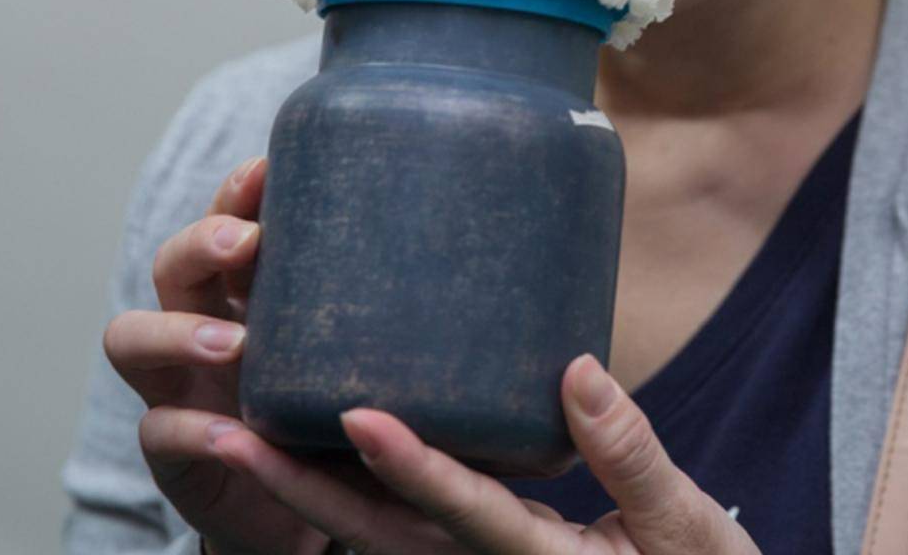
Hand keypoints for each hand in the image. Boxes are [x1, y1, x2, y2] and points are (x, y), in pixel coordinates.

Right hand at [102, 156, 404, 554]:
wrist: (311, 506)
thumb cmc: (351, 410)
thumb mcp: (384, 351)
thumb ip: (427, 310)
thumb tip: (533, 263)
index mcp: (255, 288)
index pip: (231, 219)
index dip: (238, 191)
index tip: (269, 166)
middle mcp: (204, 323)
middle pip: (175, 262)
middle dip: (203, 241)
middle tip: (249, 242)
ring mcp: (180, 385)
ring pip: (133, 335)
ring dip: (177, 331)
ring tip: (234, 344)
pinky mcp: (177, 452)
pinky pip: (160, 431)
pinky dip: (191, 429)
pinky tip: (228, 433)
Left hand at [206, 351, 761, 553]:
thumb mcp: (685, 527)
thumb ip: (631, 452)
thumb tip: (575, 371)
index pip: (461, 513)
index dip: (409, 466)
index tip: (354, 415)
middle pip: (377, 538)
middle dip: (296, 488)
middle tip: (222, 434)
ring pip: (373, 537)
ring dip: (301, 493)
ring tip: (236, 433)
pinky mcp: (484, 554)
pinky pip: (400, 530)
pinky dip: (348, 495)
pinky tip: (316, 446)